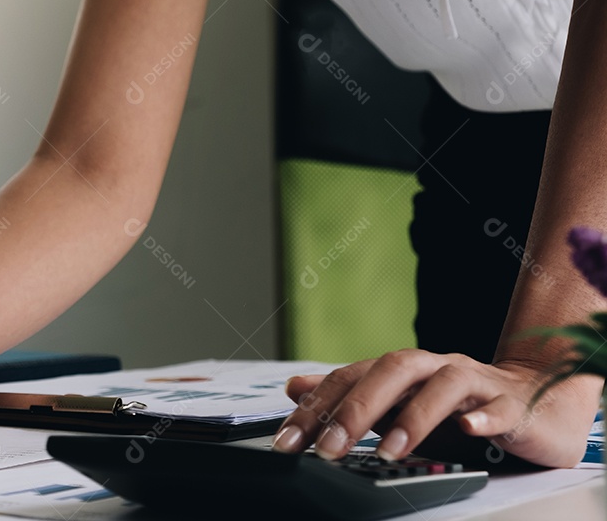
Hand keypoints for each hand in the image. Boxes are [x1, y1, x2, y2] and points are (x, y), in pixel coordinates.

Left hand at [272, 349, 600, 467]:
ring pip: (443, 385)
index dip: (315, 408)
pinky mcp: (513, 405)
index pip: (349, 378)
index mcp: (400, 369)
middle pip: (390, 372)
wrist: (531, 399)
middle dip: (355, 410)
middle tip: (327, 450)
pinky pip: (500, 407)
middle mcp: (432, 367)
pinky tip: (469, 430)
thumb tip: (293, 388)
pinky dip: (483, 417)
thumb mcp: (394, 402)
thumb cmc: (456, 405)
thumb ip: (347, 396)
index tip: (288, 442)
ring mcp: (474, 382)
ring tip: (389, 452)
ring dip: (413, 417)